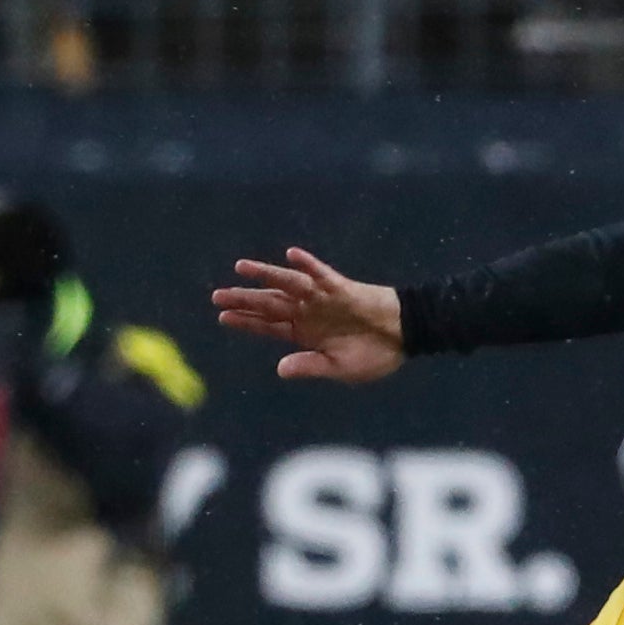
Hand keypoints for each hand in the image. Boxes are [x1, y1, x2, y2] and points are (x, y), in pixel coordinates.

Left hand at [212, 248, 405, 382]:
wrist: (407, 336)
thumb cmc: (376, 354)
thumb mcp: (340, 368)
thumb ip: (310, 366)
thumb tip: (279, 369)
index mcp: (305, 334)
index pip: (268, 326)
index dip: (246, 322)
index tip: (222, 317)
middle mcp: (308, 313)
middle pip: (269, 304)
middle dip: (243, 299)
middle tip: (216, 296)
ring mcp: (322, 299)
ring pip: (288, 284)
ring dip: (266, 275)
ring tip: (240, 268)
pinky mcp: (340, 288)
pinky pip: (321, 274)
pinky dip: (307, 264)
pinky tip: (291, 255)